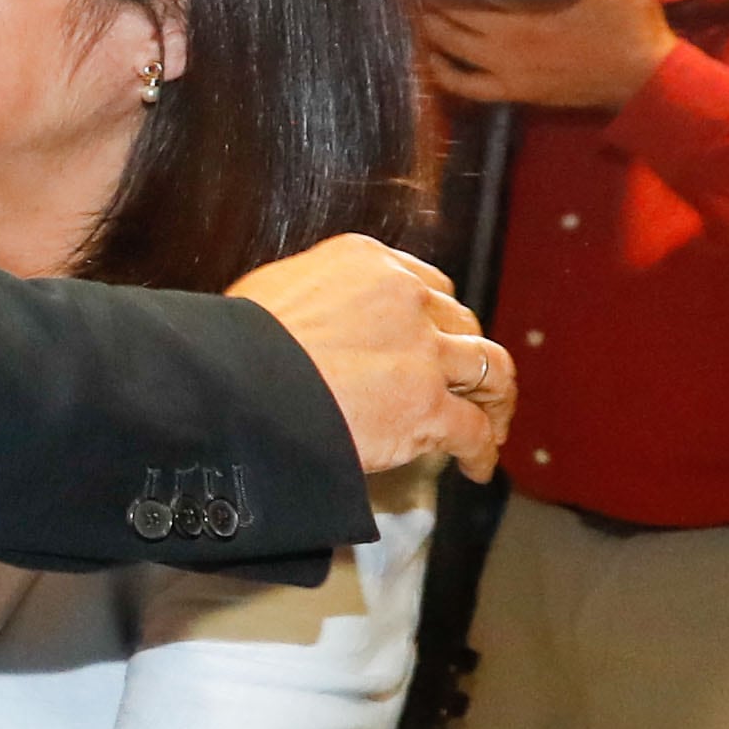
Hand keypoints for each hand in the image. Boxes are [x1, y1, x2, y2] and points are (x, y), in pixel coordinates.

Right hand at [228, 233, 512, 478]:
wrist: (234, 383)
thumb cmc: (234, 344)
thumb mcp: (272, 290)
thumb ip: (312, 296)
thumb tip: (308, 322)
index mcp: (366, 261)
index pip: (426, 284)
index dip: (436, 316)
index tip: (434, 336)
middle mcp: (405, 298)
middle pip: (461, 322)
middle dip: (467, 353)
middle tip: (467, 382)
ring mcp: (422, 352)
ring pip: (489, 368)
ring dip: (495, 397)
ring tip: (491, 423)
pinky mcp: (426, 407)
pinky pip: (473, 429)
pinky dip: (483, 449)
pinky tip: (477, 466)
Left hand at [421, 0, 676, 115]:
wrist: (642, 76)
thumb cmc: (631, 19)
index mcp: (531, 1)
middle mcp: (508, 36)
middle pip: (451, 13)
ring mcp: (506, 67)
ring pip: (449, 46)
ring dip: (429, 27)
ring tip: (416, 5)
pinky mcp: (512, 91)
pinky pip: (463, 86)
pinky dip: (440, 73)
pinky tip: (430, 57)